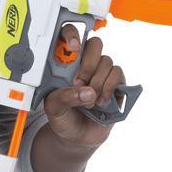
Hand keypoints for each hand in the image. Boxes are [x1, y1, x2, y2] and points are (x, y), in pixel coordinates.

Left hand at [42, 29, 125, 148]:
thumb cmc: (63, 117)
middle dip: (88, 63)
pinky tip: (101, 101)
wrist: (78, 136)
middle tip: (79, 82)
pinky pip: (118, 74)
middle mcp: (85, 63)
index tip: (73, 46)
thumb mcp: (54, 108)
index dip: (73, 34)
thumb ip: (64, 97)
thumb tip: (87, 91)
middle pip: (95, 43)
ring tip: (89, 101)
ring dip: (97, 82)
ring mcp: (101, 72)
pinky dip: (109, 88)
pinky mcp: (116, 83)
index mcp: (65, 63)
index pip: (70, 35)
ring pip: (107, 61)